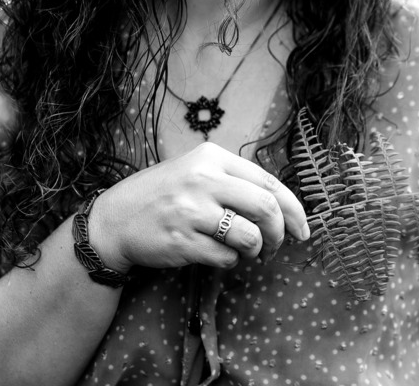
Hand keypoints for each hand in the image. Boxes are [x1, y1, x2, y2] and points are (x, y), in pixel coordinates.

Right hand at [85, 142, 309, 270]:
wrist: (115, 218)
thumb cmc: (163, 195)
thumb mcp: (196, 171)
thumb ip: (234, 181)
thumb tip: (282, 206)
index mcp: (211, 157)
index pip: (268, 182)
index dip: (294, 209)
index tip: (303, 228)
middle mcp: (203, 180)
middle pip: (266, 207)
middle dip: (280, 232)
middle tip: (278, 245)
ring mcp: (191, 211)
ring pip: (249, 236)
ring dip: (256, 250)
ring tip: (246, 251)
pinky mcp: (182, 241)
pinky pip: (226, 257)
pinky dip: (231, 261)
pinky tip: (219, 255)